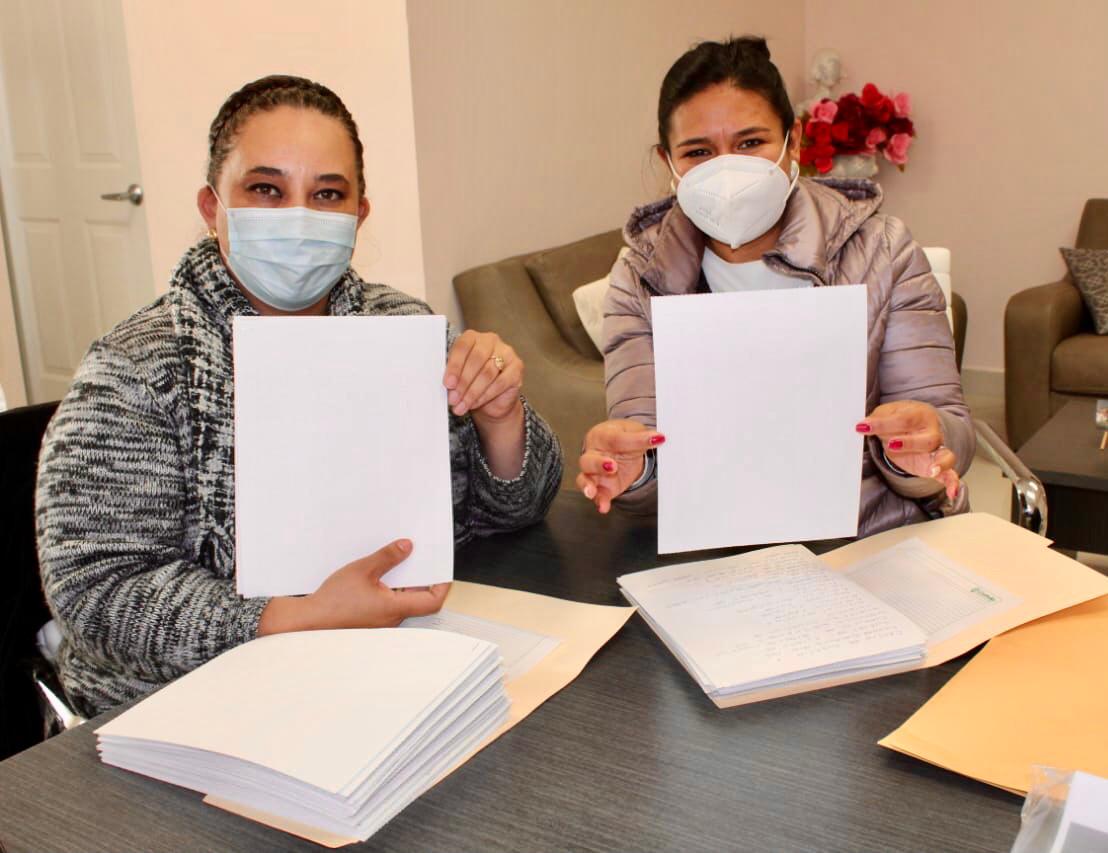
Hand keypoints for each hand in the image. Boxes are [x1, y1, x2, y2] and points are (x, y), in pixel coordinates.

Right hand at [257, 540, 449, 633]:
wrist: (309, 621)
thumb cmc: (332, 602)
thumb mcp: (362, 570)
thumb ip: (387, 557)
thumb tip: (407, 547)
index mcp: (395, 608)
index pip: (433, 601)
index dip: (442, 585)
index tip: (442, 570)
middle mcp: (392, 619)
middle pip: (419, 600)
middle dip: (420, 578)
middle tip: (418, 558)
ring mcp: (382, 622)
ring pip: (403, 601)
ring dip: (403, 583)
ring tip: (396, 563)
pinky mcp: (372, 621)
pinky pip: (389, 604)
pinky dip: (390, 590)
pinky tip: (379, 576)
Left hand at [443, 330, 522, 421]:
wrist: (493, 399)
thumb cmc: (473, 382)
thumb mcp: (458, 376)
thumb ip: (453, 376)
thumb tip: (448, 387)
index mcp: (473, 337)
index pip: (462, 347)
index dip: (454, 366)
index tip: (448, 384)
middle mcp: (491, 341)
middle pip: (476, 359)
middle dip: (463, 382)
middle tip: (454, 398)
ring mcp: (506, 353)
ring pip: (487, 373)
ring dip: (472, 392)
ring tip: (462, 405)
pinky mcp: (517, 368)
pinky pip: (500, 383)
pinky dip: (485, 395)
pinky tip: (475, 403)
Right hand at [577, 419, 664, 512]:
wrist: (620, 448)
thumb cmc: (621, 436)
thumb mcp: (634, 432)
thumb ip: (642, 437)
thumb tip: (658, 437)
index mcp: (601, 436)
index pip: (615, 439)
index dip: (633, 441)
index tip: (653, 440)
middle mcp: (593, 454)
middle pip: (589, 460)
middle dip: (599, 464)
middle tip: (612, 467)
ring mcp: (594, 473)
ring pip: (584, 479)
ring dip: (588, 485)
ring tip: (591, 492)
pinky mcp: (601, 488)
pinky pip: (597, 495)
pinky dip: (599, 501)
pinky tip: (603, 507)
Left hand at [857, 401, 959, 499]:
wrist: (914, 424)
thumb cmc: (900, 418)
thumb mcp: (886, 413)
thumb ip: (878, 419)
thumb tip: (864, 424)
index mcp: (919, 415)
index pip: (904, 420)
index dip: (884, 424)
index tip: (864, 427)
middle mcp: (932, 432)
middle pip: (927, 439)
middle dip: (910, 443)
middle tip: (891, 444)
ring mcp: (936, 449)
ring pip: (944, 456)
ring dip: (939, 463)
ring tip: (932, 470)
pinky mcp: (935, 465)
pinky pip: (949, 474)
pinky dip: (952, 482)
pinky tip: (952, 492)